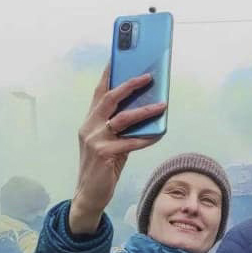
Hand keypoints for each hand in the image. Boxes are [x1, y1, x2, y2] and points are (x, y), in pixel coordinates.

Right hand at [68, 65, 167, 234]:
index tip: (117, 56)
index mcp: (90, 121)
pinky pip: (130, 142)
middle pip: (109, 99)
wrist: (89, 195)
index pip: (99, 92)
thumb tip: (146, 110)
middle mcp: (89, 127)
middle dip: (130, 85)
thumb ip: (122, 127)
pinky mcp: (103, 155)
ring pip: (122, 119)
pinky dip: (146, 138)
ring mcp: (94, 140)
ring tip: (162, 106)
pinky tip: (159, 133)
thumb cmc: (103, 167)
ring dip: (145, 111)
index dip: (108, 74)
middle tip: (148, 76)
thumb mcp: (110, 142)